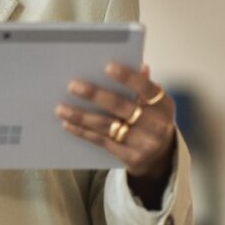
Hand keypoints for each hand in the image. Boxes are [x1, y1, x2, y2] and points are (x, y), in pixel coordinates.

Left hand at [54, 62, 176, 177]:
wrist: (161, 157)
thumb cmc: (151, 120)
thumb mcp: (154, 104)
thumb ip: (144, 86)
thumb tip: (140, 66)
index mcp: (163, 105)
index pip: (146, 88)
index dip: (128, 77)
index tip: (107, 67)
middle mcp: (157, 125)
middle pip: (121, 107)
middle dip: (95, 95)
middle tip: (72, 86)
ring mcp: (144, 144)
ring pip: (107, 126)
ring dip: (81, 116)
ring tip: (61, 108)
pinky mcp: (132, 158)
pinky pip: (102, 142)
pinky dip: (83, 132)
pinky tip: (68, 124)